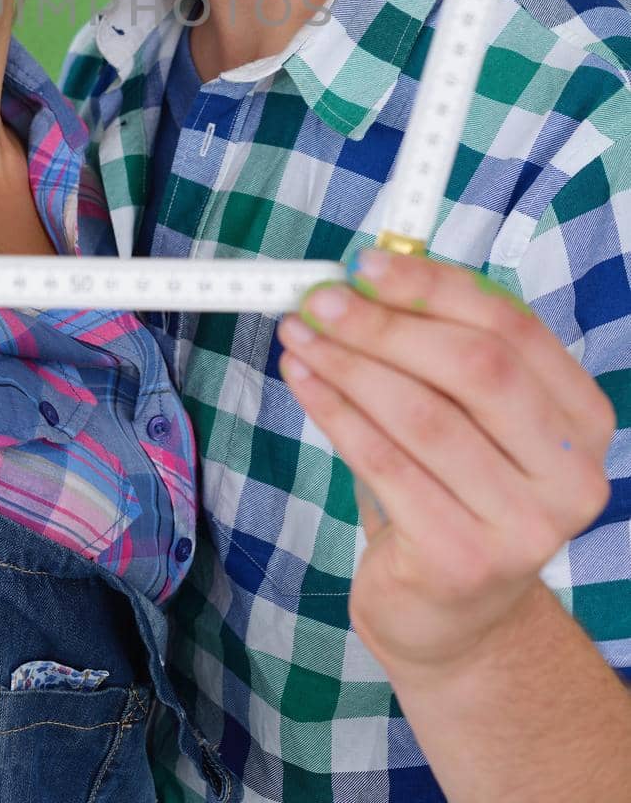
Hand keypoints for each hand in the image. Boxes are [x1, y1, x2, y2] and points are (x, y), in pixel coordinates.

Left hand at [276, 249, 614, 673]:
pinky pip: (386, 464)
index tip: (367, 263)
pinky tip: (303, 380)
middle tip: (321, 299)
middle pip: (476, 368)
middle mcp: (570, 474)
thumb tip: (364, 275)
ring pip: (424, 416)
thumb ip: (433, 345)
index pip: (513, 328)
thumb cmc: (450, 489)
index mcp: (581, 418)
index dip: (435, 287)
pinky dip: (335, 411)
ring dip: (349, 364)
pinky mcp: (465, 560)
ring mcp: (525, 526)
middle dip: (387, 324)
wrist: (451, 615)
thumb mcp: (462, 415)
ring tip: (298, 334)